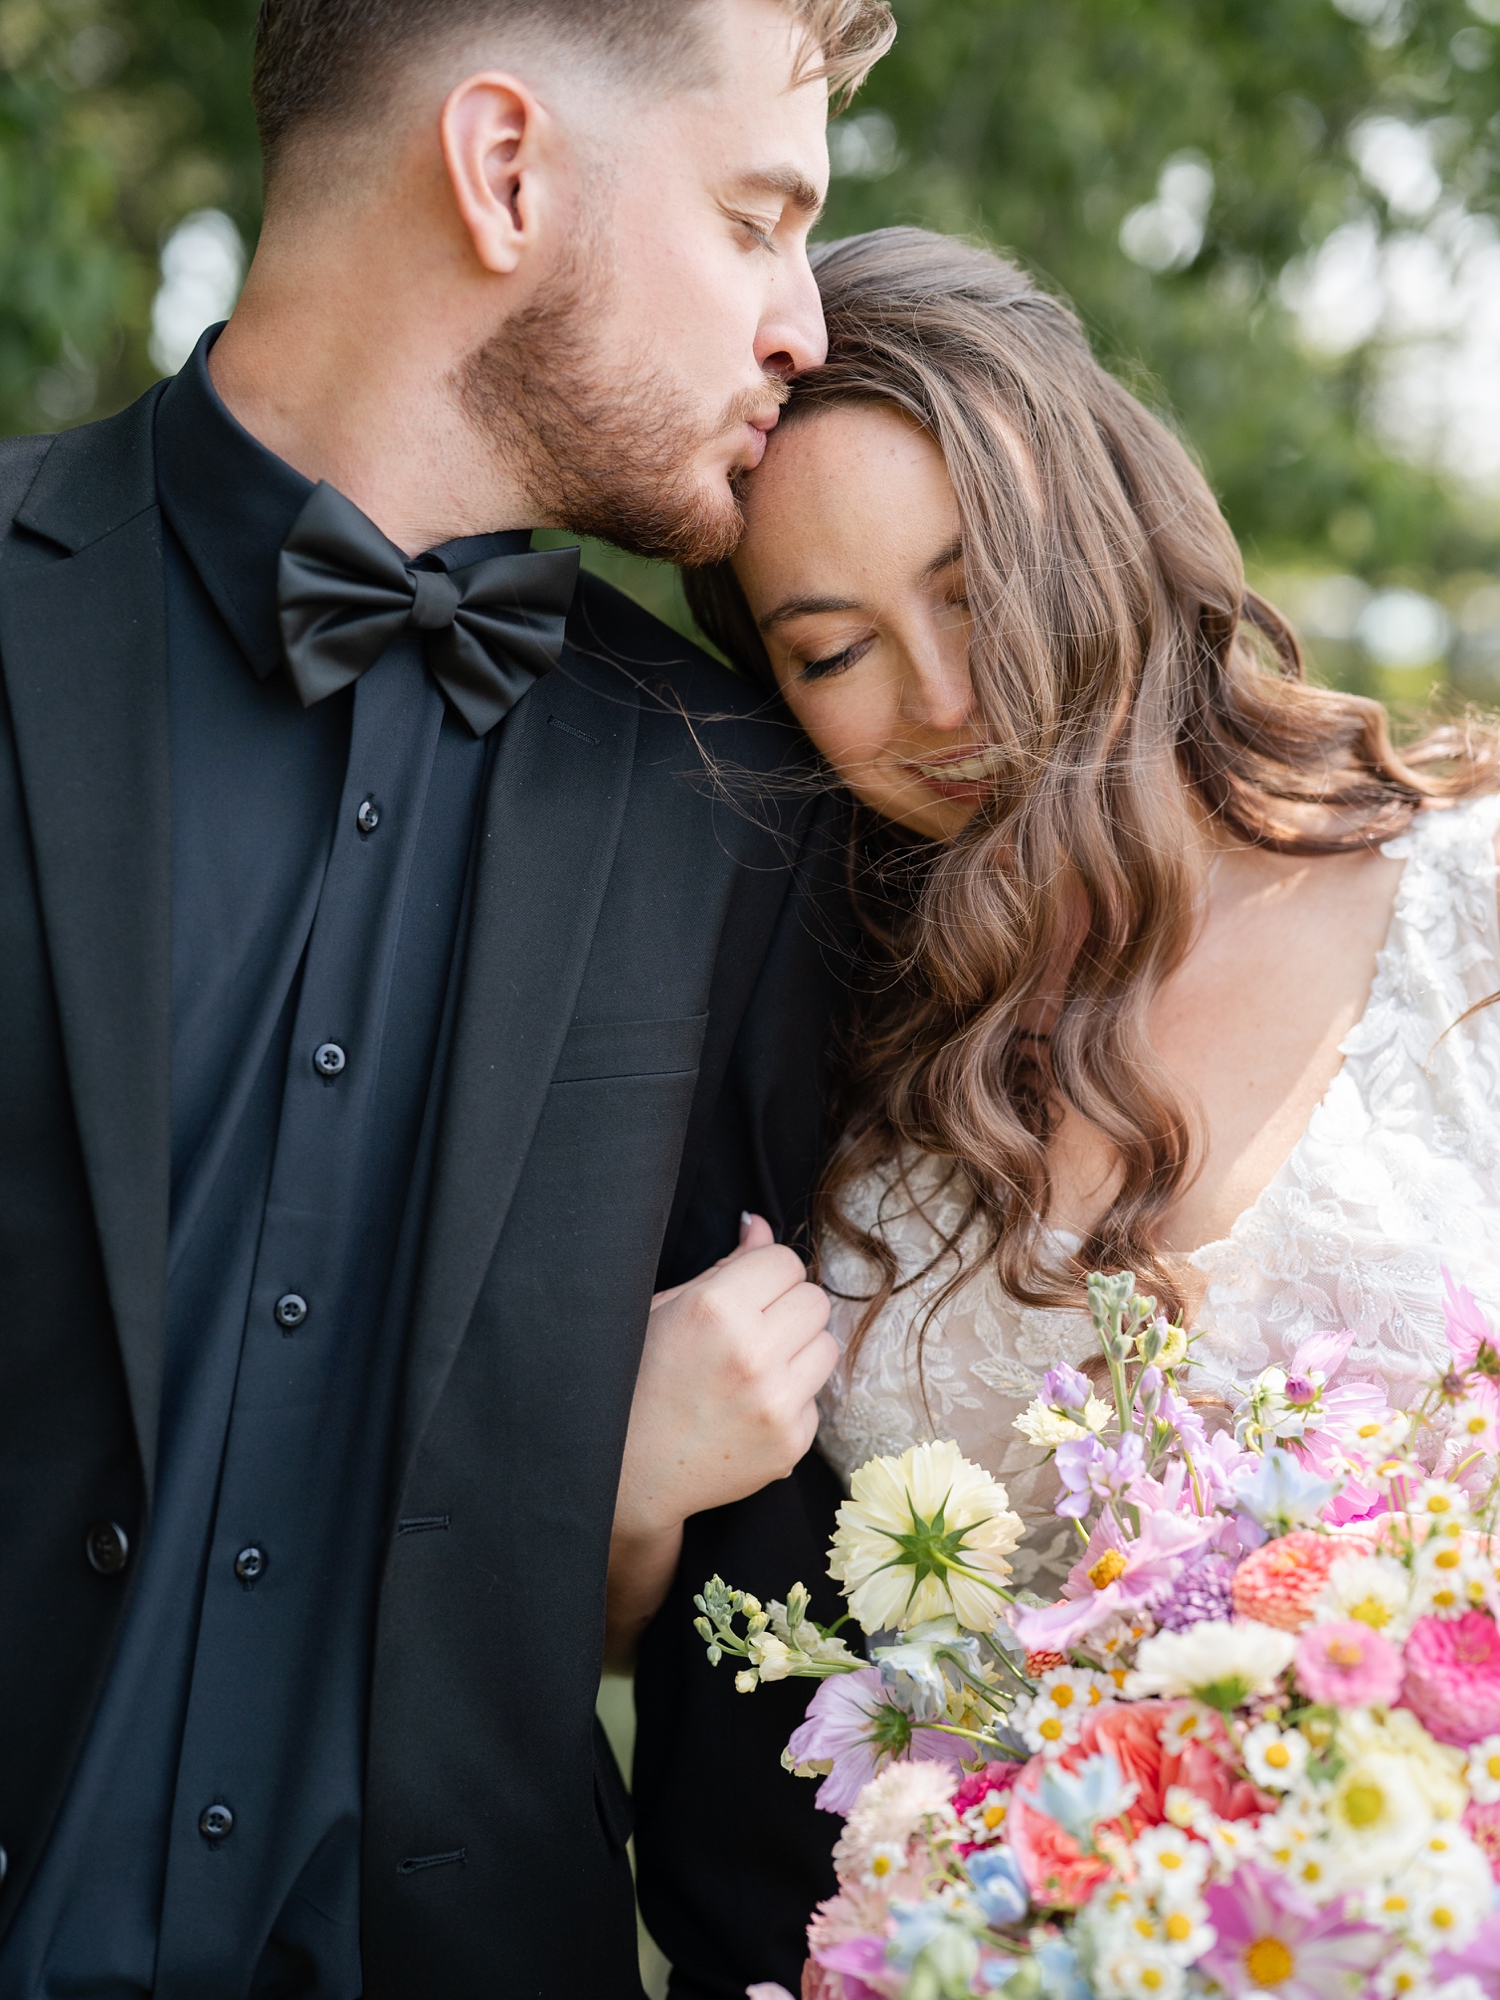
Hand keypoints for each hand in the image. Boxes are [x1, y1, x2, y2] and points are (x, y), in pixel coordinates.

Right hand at [603, 1215, 837, 1667]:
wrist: (629, 1473)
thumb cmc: (638, 1381)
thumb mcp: (666, 1309)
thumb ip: (724, 1265)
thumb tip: (760, 1225)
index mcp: (716, 1308)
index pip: (785, 1260)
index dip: (765, 1274)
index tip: (746, 1293)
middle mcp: (753, 1352)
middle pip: (815, 1299)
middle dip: (788, 1308)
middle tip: (753, 1330)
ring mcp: (776, 1401)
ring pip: (828, 1345)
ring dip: (799, 1351)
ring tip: (756, 1368)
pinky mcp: (791, 1443)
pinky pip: (817, 1398)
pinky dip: (792, 1399)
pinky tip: (751, 1408)